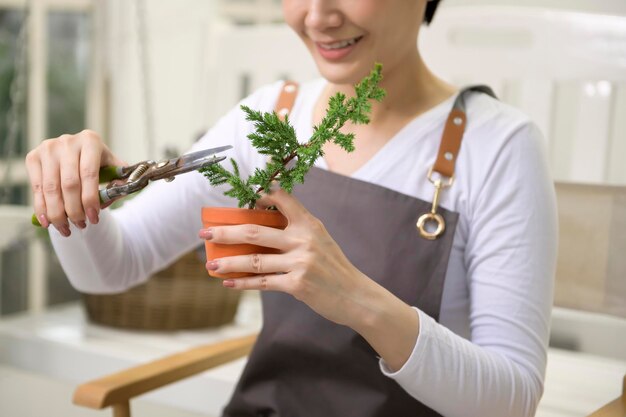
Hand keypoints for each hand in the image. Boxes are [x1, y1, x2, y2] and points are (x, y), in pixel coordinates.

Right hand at [25, 130, 125, 235]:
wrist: (78, 152)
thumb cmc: (99, 164)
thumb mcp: (113, 169)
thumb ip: (120, 182)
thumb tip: (117, 194)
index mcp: (90, 141)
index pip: (89, 174)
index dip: (90, 199)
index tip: (93, 218)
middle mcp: (67, 142)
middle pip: (69, 184)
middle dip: (75, 210)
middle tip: (81, 225)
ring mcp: (48, 149)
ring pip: (51, 188)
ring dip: (57, 213)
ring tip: (66, 229)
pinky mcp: (33, 157)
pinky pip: (37, 188)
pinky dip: (41, 208)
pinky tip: (48, 222)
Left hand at [199, 188, 372, 327]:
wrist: (355, 295)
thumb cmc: (334, 267)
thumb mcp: (321, 240)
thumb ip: (297, 230)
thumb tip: (261, 225)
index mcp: (309, 223)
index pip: (282, 200)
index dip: (260, 195)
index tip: (241, 197)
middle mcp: (304, 239)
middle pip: (255, 231)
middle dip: (226, 232)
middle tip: (205, 233)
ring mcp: (300, 262)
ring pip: (254, 260)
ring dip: (228, 262)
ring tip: (210, 264)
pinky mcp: (297, 284)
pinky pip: (263, 282)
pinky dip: (243, 283)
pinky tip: (228, 282)